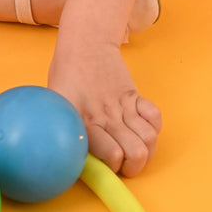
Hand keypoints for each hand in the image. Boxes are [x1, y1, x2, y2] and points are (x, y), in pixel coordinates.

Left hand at [48, 41, 161, 176]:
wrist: (84, 43)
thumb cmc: (65, 75)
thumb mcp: (55, 103)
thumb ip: (65, 130)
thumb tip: (65, 158)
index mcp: (83, 121)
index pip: (112, 156)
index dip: (112, 168)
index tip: (105, 167)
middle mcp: (105, 115)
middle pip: (136, 153)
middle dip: (133, 166)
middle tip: (123, 163)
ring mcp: (122, 105)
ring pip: (149, 139)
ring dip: (146, 150)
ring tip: (133, 149)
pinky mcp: (134, 96)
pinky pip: (156, 117)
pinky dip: (153, 128)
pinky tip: (140, 128)